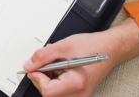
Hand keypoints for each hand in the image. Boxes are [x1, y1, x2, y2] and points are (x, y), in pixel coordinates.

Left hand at [23, 18, 138, 96]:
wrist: (110, 47)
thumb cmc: (92, 46)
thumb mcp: (62, 46)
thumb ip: (42, 56)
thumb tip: (29, 65)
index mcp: (76, 83)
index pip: (47, 91)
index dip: (37, 78)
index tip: (34, 68)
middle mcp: (79, 93)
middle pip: (50, 93)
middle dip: (42, 77)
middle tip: (44, 62)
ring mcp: (81, 94)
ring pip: (55, 92)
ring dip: (49, 77)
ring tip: (56, 62)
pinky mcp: (80, 91)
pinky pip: (62, 89)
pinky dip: (56, 78)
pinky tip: (61, 66)